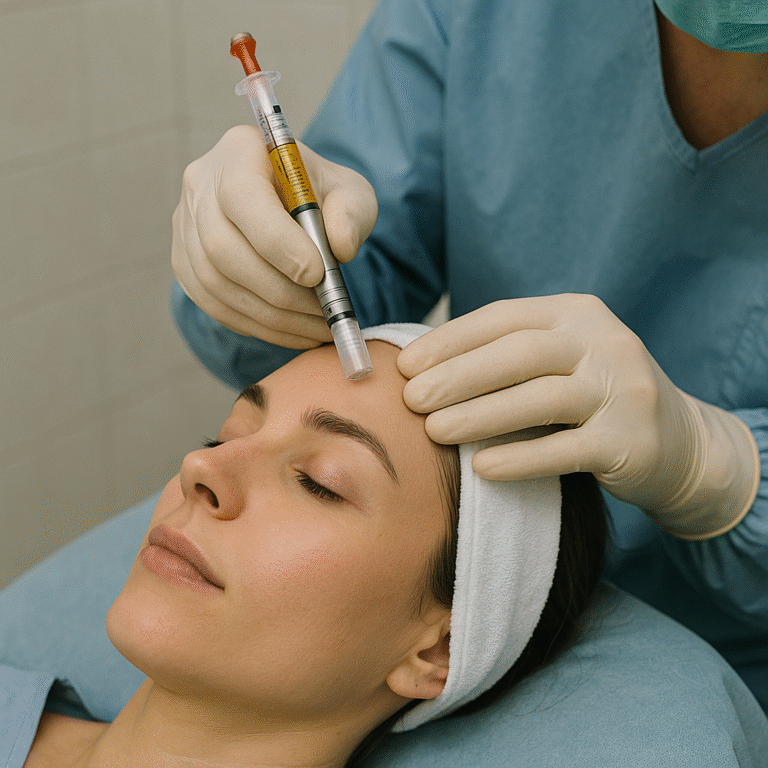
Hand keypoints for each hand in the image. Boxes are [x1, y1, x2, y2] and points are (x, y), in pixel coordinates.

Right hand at [171, 126, 376, 347]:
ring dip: (272, 316)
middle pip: (222, 248)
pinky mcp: (185, 263)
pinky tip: (294, 330)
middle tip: (322, 312)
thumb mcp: (349, 192)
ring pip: (216, 283)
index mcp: (238, 152)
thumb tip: (340, 247)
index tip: (316, 274)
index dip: (277, 242)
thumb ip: (352, 213)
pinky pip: (214, 304)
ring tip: (317, 327)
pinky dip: (257, 325)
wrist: (292, 206)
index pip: (242, 198)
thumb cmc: (321, 196)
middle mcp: (200, 186)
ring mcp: (185, 227)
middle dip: (278, 290)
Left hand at [398, 295, 758, 537]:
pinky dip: (520, 458)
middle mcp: (605, 342)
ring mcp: (624, 390)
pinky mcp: (632, 441)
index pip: (504, 318)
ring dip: (479, 415)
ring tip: (433, 431)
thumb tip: (424, 367)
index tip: (406, 365)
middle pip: (519, 353)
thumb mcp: (560, 360)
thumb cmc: (594, 398)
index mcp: (577, 313)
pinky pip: (565, 450)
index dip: (450, 341)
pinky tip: (482, 468)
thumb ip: (507, 355)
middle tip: (411, 400)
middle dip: (457, 376)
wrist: (679, 443)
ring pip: (540, 398)